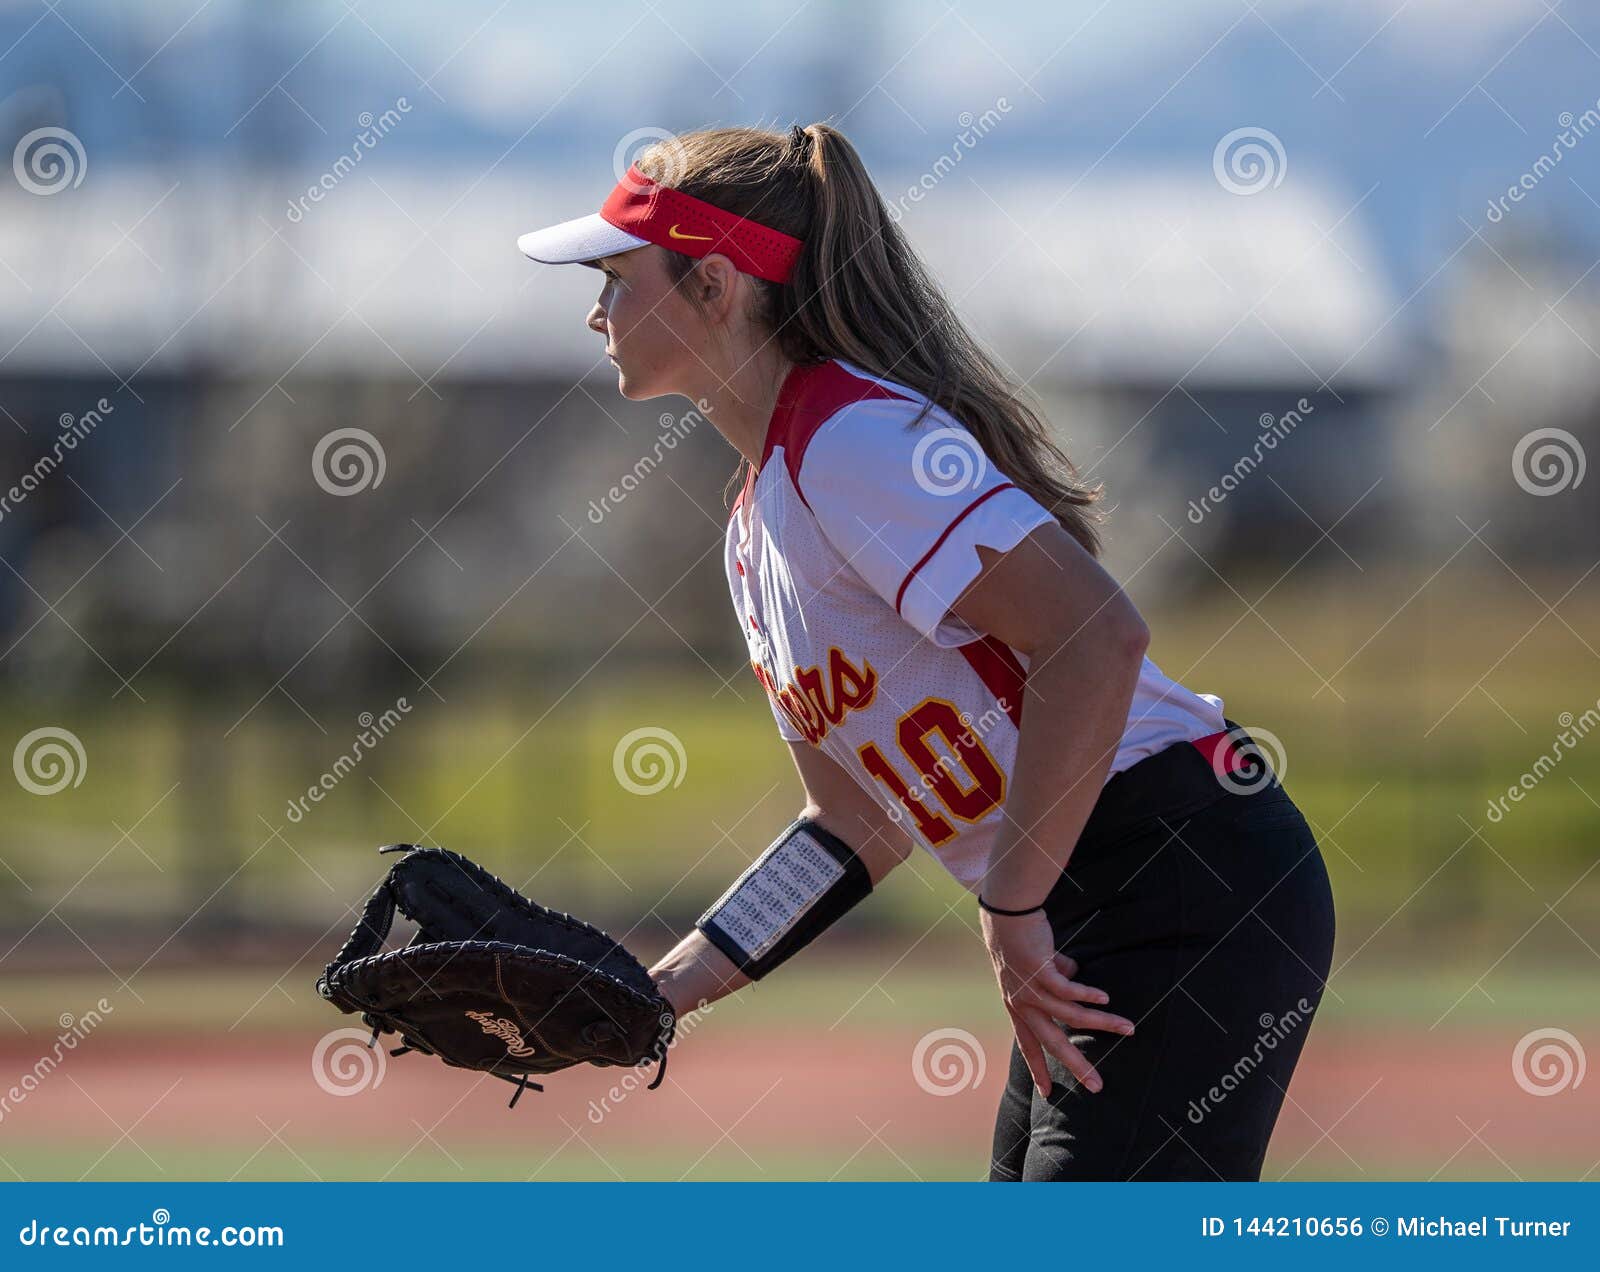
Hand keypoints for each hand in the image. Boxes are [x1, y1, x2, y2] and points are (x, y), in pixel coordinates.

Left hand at [980, 908, 1133, 1095]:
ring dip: (1101, 1022)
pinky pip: (1070, 990)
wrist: (1006, 914)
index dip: (1038, 1068)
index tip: (1048, 1093)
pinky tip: (1105, 998)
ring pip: (1071, 1016)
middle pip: (1052, 1042)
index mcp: (1016, 1006)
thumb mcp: (1034, 968)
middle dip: (1076, 1066)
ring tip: (1128, 1028)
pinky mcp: (1041, 972)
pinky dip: (1089, 995)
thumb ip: (1055, 978)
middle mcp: (1021, 1003)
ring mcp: (1031, 989)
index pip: (1027, 1044)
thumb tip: (1076, 980)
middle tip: (1097, 1086)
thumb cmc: (1020, 939)